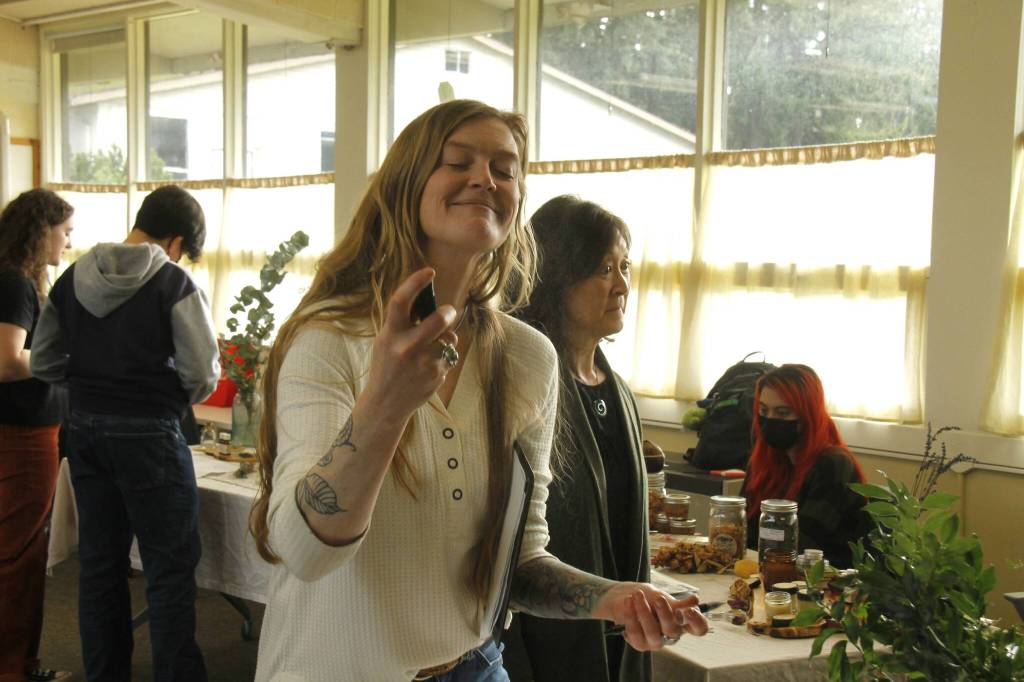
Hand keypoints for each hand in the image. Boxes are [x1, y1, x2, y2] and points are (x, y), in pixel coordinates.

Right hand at [364, 268, 457, 423]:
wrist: (385, 403)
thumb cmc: (386, 366)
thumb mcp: (386, 341)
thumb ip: (404, 323)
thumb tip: (430, 302)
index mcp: (390, 335)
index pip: (401, 301)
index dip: (416, 282)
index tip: (429, 271)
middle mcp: (406, 348)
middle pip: (439, 320)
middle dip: (448, 312)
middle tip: (448, 312)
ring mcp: (423, 363)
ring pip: (449, 339)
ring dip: (446, 339)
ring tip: (432, 348)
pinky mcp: (436, 376)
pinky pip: (450, 356)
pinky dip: (445, 357)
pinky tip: (430, 366)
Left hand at [592, 582, 708, 650]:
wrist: (625, 598)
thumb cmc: (648, 598)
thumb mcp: (663, 596)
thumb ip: (677, 603)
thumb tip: (696, 601)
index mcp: (682, 623)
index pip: (698, 629)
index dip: (698, 623)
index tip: (691, 610)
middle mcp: (671, 635)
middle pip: (673, 631)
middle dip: (665, 613)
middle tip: (658, 597)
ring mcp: (656, 642)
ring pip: (653, 633)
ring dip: (644, 611)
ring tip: (637, 595)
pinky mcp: (640, 644)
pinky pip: (635, 632)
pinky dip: (630, 615)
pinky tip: (628, 601)